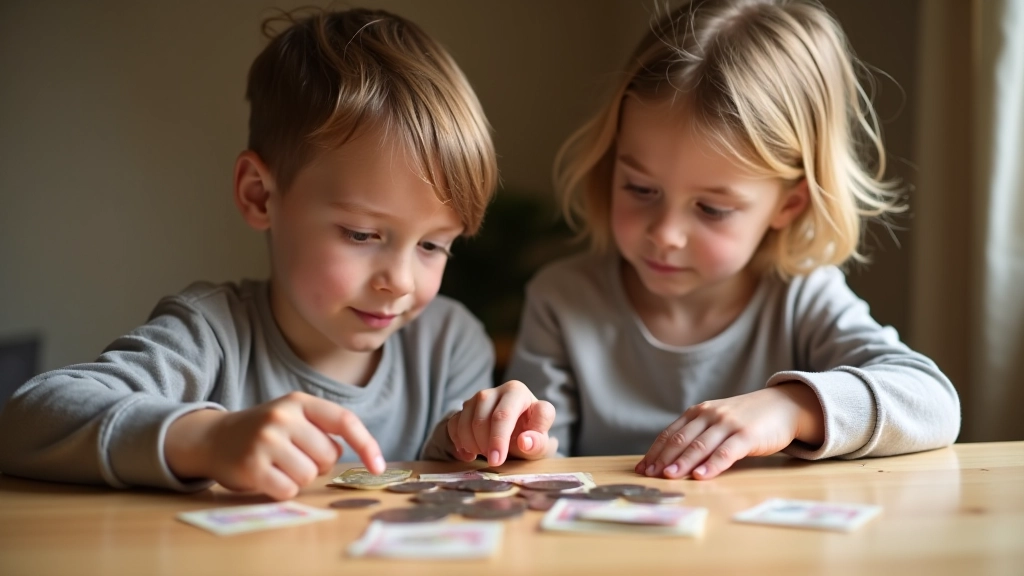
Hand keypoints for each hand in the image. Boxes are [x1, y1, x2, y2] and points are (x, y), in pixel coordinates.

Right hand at [165, 392, 384, 499]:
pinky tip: (268, 477)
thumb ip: (323, 427)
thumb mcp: (293, 416)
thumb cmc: (265, 432)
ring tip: (279, 465)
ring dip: (299, 478)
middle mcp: (283, 416)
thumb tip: (359, 454)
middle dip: (316, 463)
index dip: (366, 444)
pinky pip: (288, 490)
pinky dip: (283, 490)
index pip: (344, 421)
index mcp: (299, 402)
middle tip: (293, 456)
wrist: (213, 438)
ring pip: (309, 476)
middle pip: (328, 457)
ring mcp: (266, 441)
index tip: (378, 466)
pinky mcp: (252, 466)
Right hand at [447, 380, 556, 465]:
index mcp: (518, 392)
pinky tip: (470, 454)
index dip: (498, 439)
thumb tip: (525, 441)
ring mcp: (479, 398)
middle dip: (485, 444)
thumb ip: (538, 443)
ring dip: (472, 444)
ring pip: (465, 420)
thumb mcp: (541, 444)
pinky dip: (459, 442)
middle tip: (494, 460)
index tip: (496, 461)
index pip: (504, 414)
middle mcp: (497, 390)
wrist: (521, 436)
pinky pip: (454, 423)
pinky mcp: (466, 408)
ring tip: (485, 455)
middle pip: (481, 418)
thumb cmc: (531, 437)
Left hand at [635, 384, 823, 479]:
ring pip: (700, 445)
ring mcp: (728, 424)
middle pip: (681, 439)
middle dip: (663, 458)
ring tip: (669, 476)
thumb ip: (698, 435)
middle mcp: (710, 415)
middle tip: (649, 475)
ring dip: (682, 462)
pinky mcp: (747, 435)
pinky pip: (726, 452)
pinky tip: (700, 476)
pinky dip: (712, 465)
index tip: (642, 468)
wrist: (783, 406)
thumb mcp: (718, 421)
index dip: (655, 451)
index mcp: (699, 413)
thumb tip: (671, 459)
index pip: (670, 433)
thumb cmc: (746, 419)